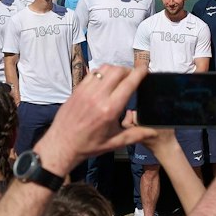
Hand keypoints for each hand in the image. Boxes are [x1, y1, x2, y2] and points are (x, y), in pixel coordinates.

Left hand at [33, 65, 152, 165]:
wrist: (61, 145)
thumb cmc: (89, 146)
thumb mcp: (114, 143)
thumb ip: (136, 135)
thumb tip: (154, 132)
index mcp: (110, 110)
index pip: (128, 83)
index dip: (139, 73)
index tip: (145, 69)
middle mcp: (98, 97)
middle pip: (117, 71)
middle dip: (128, 70)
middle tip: (133, 76)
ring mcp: (85, 91)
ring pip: (104, 69)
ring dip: (115, 70)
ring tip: (120, 77)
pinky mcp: (77, 90)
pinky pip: (93, 73)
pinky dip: (102, 73)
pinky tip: (105, 81)